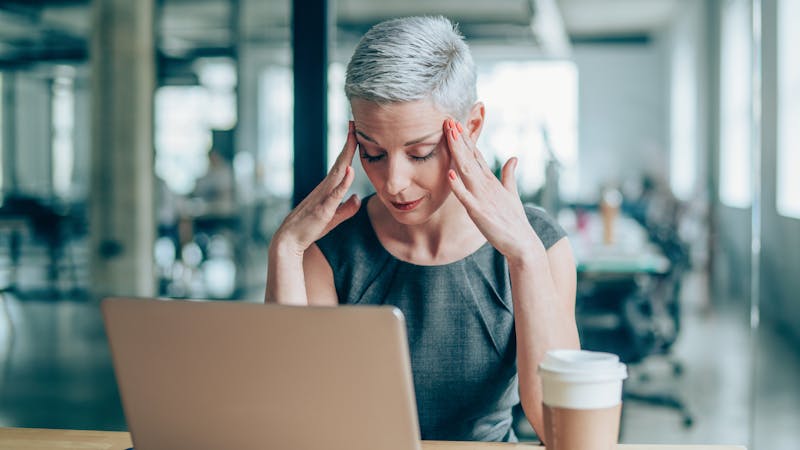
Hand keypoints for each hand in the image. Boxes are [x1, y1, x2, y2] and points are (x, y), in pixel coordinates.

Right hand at [272, 121, 359, 255]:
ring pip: (337, 173)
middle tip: (354, 123)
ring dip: (346, 155)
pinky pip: (334, 194)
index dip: (349, 149)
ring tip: (354, 138)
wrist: (289, 241)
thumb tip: (357, 198)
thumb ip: (346, 209)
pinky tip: (350, 171)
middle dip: (348, 143)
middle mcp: (324, 189)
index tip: (356, 132)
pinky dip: (343, 182)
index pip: (342, 165)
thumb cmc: (309, 229)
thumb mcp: (333, 218)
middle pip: (340, 163)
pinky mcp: (322, 210)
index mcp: (327, 189)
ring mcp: (323, 198)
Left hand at [444, 119, 539, 261]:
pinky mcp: (479, 212)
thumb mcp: (512, 194)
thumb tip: (513, 158)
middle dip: (459, 139)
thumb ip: (509, 175)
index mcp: (492, 181)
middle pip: (470, 158)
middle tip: (449, 120)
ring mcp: (482, 197)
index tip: (457, 124)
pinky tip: (449, 173)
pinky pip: (465, 198)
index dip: (466, 139)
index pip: (477, 155)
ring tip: (450, 135)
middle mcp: (487, 185)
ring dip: (458, 152)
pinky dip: (457, 186)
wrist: (523, 243)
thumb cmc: (515, 220)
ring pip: (466, 171)